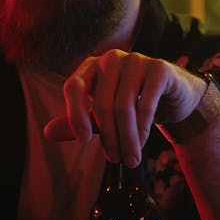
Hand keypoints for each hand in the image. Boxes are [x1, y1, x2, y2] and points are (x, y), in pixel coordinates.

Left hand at [43, 49, 205, 166]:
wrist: (173, 98)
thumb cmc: (131, 106)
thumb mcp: (102, 117)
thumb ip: (78, 123)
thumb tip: (47, 133)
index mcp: (91, 66)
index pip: (73, 86)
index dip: (75, 114)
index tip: (82, 140)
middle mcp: (111, 59)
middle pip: (101, 102)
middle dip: (109, 137)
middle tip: (115, 160)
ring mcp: (136, 60)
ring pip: (124, 106)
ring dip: (127, 138)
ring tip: (130, 159)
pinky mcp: (159, 68)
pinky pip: (146, 102)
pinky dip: (143, 127)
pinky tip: (143, 142)